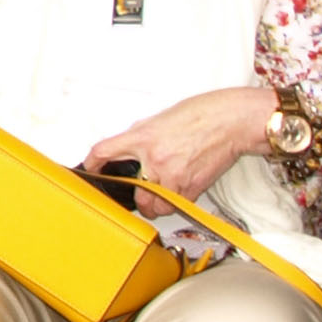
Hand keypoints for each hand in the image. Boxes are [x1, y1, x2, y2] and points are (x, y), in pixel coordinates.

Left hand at [83, 85, 278, 204]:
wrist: (231, 121)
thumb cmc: (201, 115)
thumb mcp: (161, 119)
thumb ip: (143, 136)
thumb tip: (130, 149)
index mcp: (143, 137)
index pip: (104, 151)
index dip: (92, 163)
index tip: (90, 168)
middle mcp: (154, 158)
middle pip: (132, 191)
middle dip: (134, 195)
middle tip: (136, 191)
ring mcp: (173, 176)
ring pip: (154, 206)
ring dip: (154, 205)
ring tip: (157, 197)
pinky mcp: (191, 188)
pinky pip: (176, 206)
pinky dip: (174, 204)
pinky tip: (177, 193)